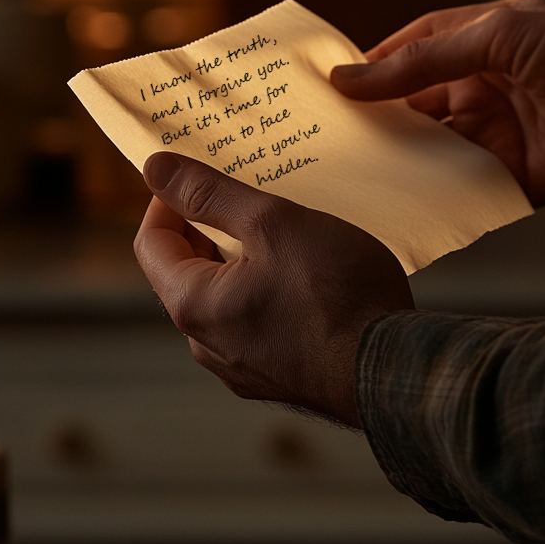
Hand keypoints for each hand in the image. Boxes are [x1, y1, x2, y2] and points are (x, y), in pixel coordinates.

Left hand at [133, 152, 413, 427]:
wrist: (393, 370)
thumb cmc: (337, 294)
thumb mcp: (273, 223)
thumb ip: (211, 194)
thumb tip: (156, 168)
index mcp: (193, 305)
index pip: (151, 243)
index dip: (169, 199)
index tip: (199, 173)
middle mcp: (208, 344)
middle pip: (188, 271)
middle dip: (210, 227)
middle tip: (249, 194)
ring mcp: (244, 367)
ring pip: (226, 298)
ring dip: (244, 260)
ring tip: (285, 231)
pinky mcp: (279, 375)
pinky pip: (257, 321)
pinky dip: (268, 290)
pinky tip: (309, 274)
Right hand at [331, 0, 544, 205]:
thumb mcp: (498, 38)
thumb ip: (424, 62)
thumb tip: (350, 78)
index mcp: (469, 46)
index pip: (401, 57)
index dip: (362, 72)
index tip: (317, 93)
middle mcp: (474, 90)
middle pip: (407, 110)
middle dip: (368, 125)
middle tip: (317, 146)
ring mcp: (490, 135)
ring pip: (426, 152)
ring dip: (392, 164)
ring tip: (338, 181)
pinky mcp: (509, 177)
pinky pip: (458, 188)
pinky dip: (428, 197)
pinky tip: (391, 208)